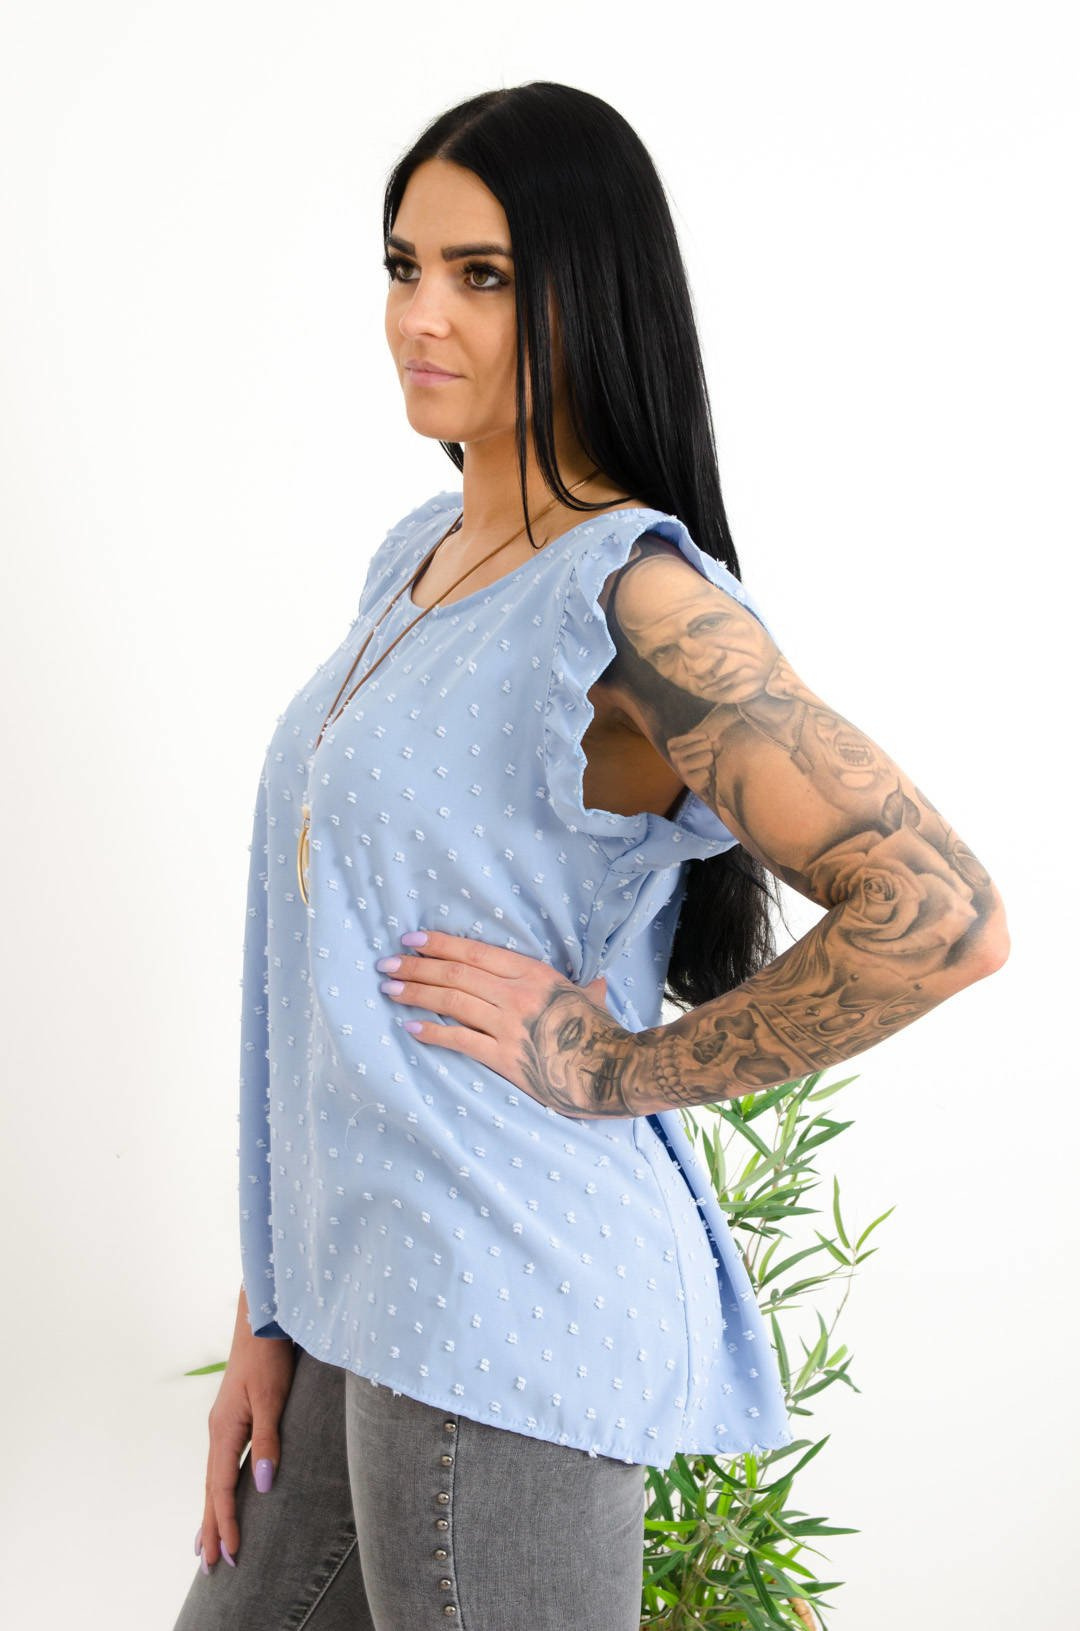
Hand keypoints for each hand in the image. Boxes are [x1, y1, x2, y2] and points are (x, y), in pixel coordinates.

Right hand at [195, 1292, 296, 1570]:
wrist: (261, 1321)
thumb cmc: (270, 1357)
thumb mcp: (273, 1399)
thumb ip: (267, 1441)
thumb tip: (262, 1484)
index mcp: (224, 1431)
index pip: (223, 1488)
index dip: (227, 1522)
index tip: (230, 1555)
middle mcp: (218, 1431)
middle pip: (211, 1489)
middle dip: (211, 1528)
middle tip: (209, 1568)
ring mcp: (223, 1425)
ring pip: (213, 1479)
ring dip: (212, 1512)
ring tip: (205, 1545)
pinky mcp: (232, 1419)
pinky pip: (220, 1465)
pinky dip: (217, 1489)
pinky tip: (220, 1495)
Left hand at [375, 929, 642, 1117]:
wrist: (614, 1071)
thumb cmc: (603, 1034)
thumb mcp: (590, 1001)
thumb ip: (585, 989)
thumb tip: (597, 985)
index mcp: (533, 973)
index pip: (475, 952)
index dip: (439, 944)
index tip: (411, 939)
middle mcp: (517, 994)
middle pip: (456, 974)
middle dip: (417, 967)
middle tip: (387, 964)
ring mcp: (509, 1026)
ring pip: (453, 1002)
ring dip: (417, 994)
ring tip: (390, 990)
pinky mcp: (505, 1058)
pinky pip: (461, 1041)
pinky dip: (433, 1033)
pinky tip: (411, 1029)